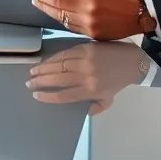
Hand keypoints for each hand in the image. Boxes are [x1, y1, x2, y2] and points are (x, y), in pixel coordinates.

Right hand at [25, 42, 153, 115]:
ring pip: (58, 64)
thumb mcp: (108, 100)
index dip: (48, 96)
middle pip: (57, 79)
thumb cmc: (118, 81)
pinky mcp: (85, 48)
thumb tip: (80, 111)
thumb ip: (94, 108)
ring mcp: (84, 60)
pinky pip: (65, 53)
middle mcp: (85, 76)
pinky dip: (54, 57)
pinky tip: (46, 61)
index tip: (36, 95)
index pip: (63, 95)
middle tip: (29, 82)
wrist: (131, 61)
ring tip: (33, 71)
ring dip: (43, 68)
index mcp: (90, 90)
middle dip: (40, 81)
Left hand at [27, 0, 143, 40]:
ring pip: (59, 14)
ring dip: (44, 6)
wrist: (136, 16)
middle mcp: (87, 7)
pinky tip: (50, 11)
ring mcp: (87, 22)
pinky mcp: (88, 32)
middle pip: (57, 0)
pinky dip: (56, 17)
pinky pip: (67, 25)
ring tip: (35, 0)